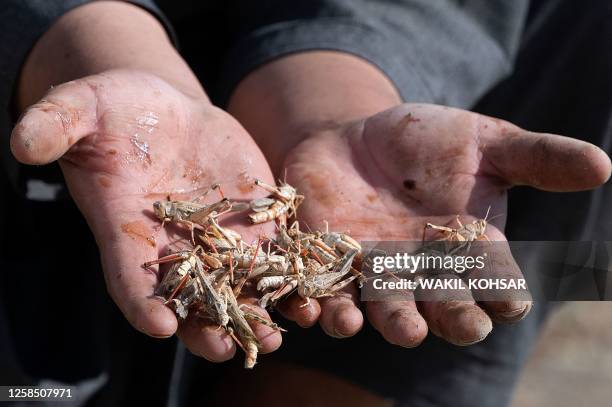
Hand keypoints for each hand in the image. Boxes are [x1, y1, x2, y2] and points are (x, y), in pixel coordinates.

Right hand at [11, 69, 281, 360]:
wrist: (163, 108)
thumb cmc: (113, 109)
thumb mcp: (81, 108)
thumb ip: (56, 125)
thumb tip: (22, 142)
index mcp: (126, 229)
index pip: (128, 276)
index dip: (141, 302)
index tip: (158, 326)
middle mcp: (172, 245)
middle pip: (188, 297)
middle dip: (207, 325)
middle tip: (227, 348)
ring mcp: (216, 236)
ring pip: (235, 285)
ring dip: (256, 312)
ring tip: (275, 336)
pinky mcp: (251, 219)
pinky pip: (273, 251)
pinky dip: (290, 273)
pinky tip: (311, 289)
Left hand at [279, 103, 610, 344]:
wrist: (356, 137)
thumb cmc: (426, 141)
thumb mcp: (484, 142)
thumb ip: (535, 158)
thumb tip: (603, 166)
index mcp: (469, 251)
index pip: (495, 282)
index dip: (503, 292)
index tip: (507, 296)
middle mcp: (426, 273)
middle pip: (444, 307)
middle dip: (452, 317)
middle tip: (462, 323)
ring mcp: (376, 275)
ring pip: (386, 310)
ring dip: (390, 322)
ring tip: (400, 330)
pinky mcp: (329, 268)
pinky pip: (329, 298)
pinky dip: (327, 310)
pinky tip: (327, 315)